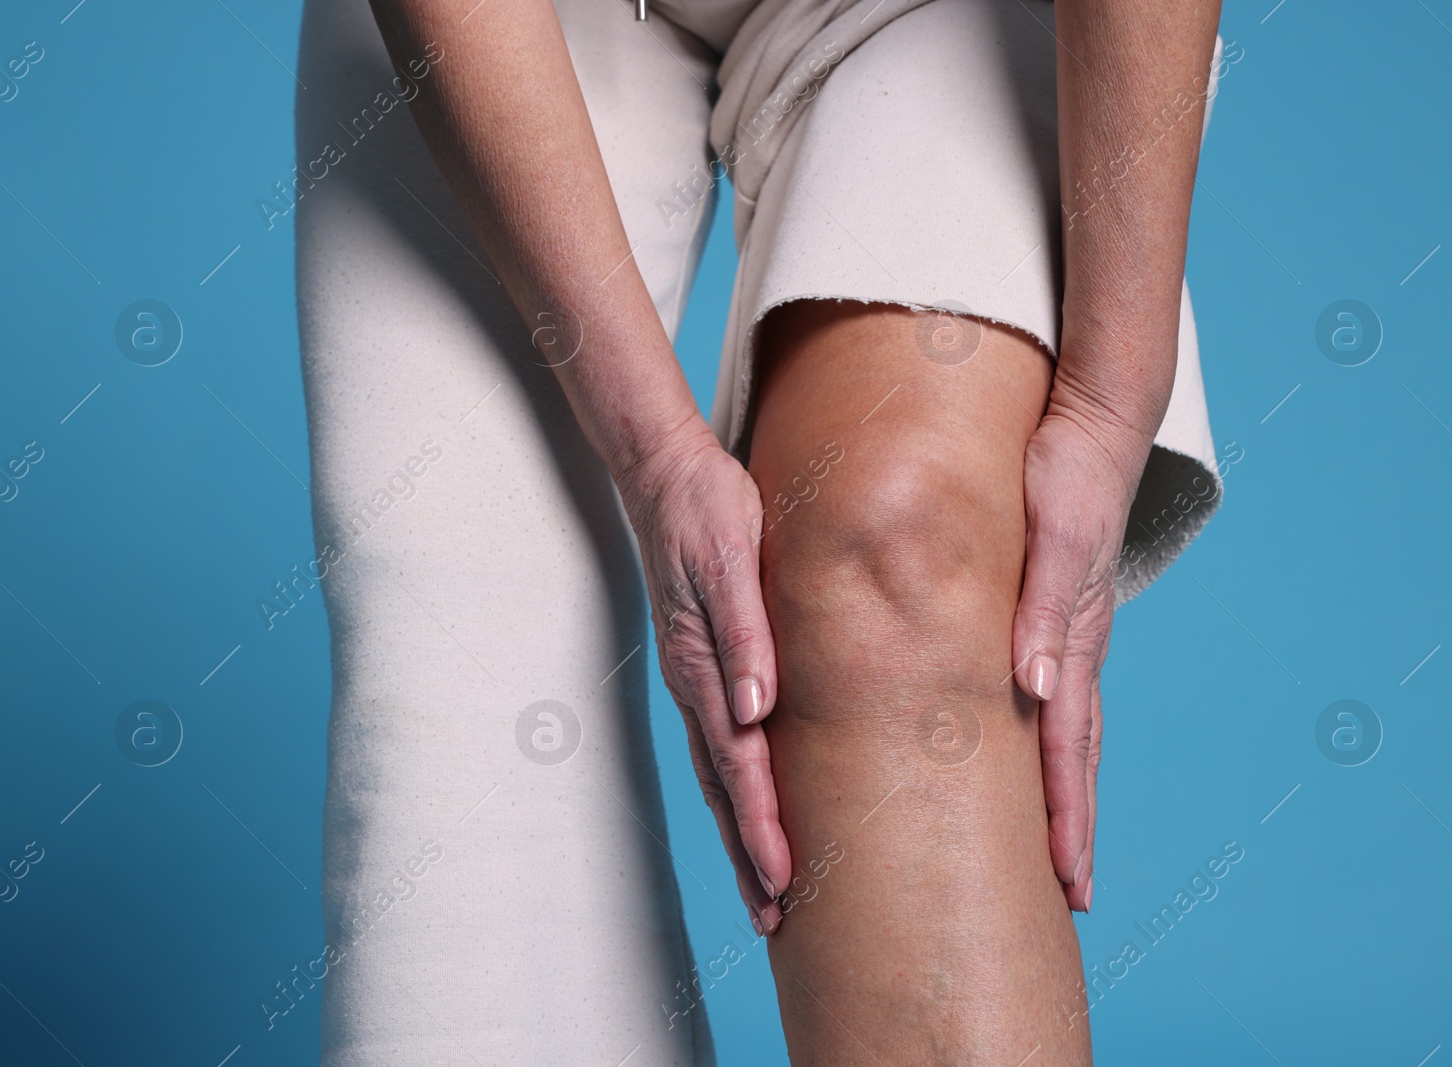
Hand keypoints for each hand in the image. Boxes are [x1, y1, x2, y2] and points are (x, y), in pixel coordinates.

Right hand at [616, 419, 791, 934]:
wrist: (666, 475)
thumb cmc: (708, 511)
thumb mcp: (731, 561)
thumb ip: (744, 633)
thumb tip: (754, 708)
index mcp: (704, 668)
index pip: (739, 766)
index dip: (762, 828)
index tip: (786, 881)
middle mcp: (697, 686)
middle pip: (724, 790)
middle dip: (749, 857)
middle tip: (775, 919)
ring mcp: (697, 680)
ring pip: (721, 775)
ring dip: (742, 835)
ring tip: (768, 889)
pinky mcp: (706, 666)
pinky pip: (722, 745)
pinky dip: (738, 792)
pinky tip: (758, 807)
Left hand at [1010, 372, 1155, 912]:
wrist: (1092, 421)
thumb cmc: (1070, 477)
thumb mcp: (1057, 542)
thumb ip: (1043, 612)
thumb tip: (1033, 690)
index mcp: (1073, 642)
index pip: (1067, 749)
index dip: (1064, 819)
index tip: (1064, 882)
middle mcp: (1072, 648)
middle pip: (1072, 756)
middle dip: (1069, 828)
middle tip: (1067, 895)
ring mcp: (1065, 633)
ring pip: (1063, 730)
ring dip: (1059, 793)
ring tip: (1053, 849)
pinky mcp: (1051, 610)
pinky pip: (1047, 690)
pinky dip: (1043, 738)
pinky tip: (1024, 752)